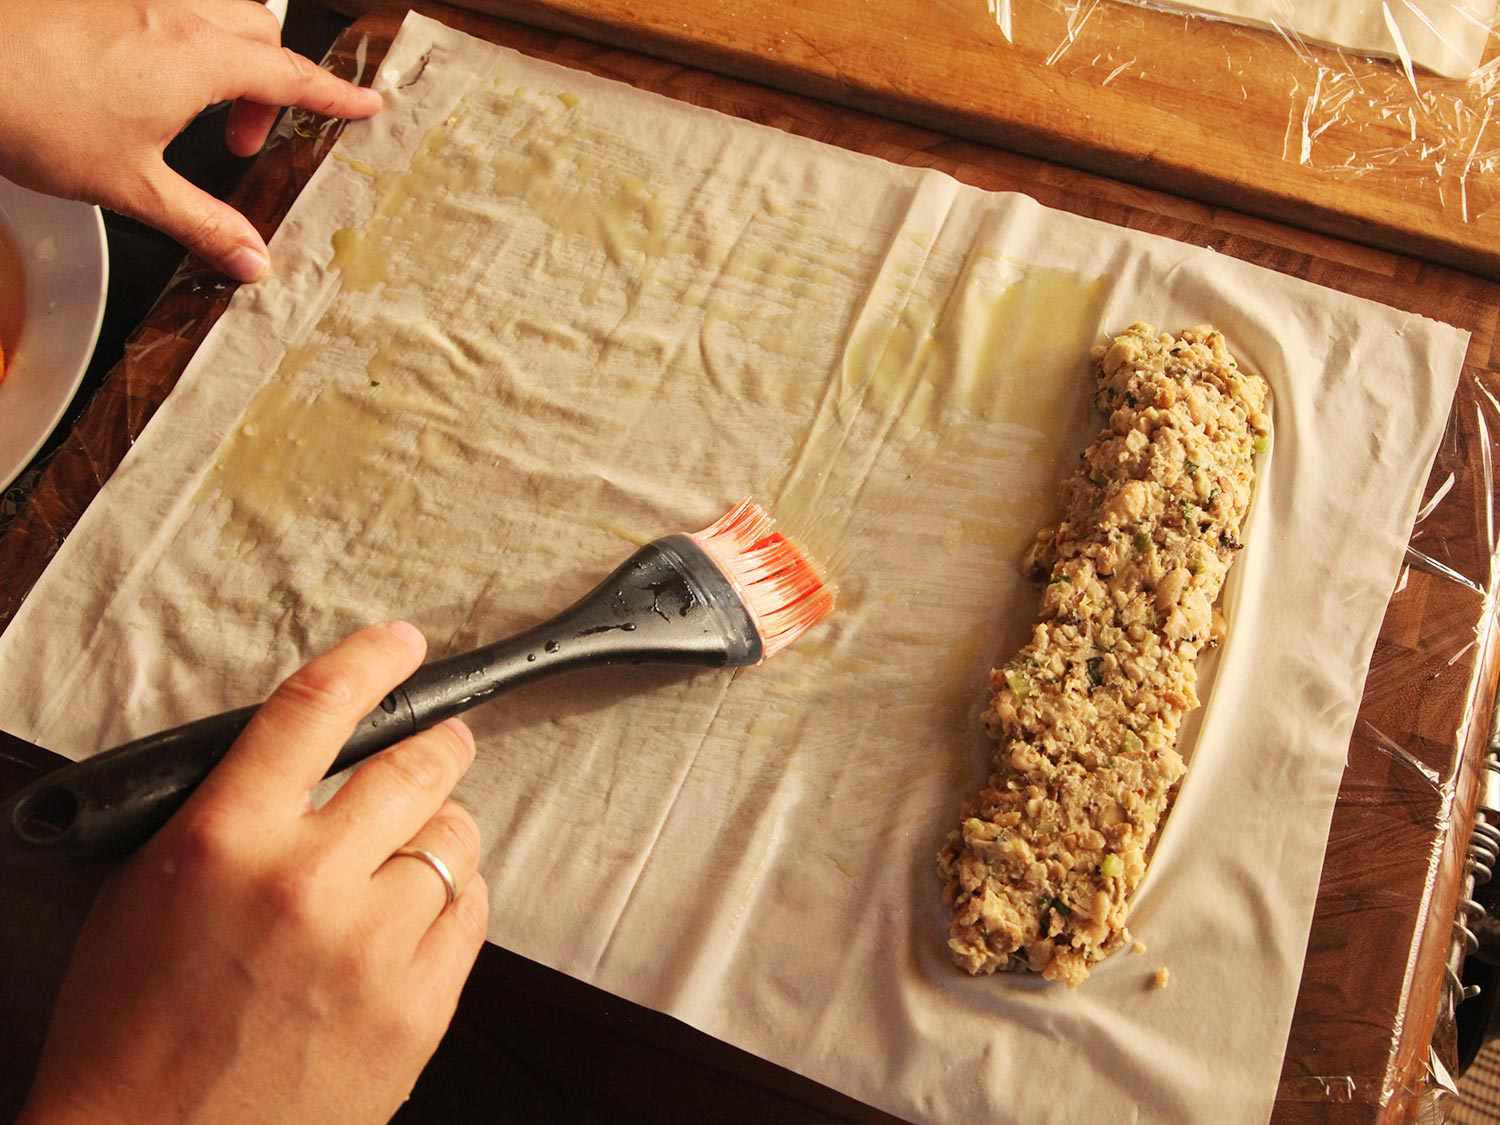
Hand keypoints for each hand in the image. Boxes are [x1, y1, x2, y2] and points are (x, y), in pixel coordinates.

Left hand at [0, 0, 382, 280]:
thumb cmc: (33, 109)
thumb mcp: (129, 184)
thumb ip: (200, 222)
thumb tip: (253, 262)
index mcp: (199, 58)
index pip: (291, 75)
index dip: (334, 95)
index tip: (366, 105)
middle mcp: (175, 12)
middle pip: (258, 32)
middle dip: (270, 82)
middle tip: (244, 141)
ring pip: (213, 10)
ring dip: (225, 53)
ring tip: (195, 107)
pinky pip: (164, 8)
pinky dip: (180, 38)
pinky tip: (141, 76)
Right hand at [21, 622, 488, 1124]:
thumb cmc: (132, 1026)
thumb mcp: (153, 885)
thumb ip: (237, 810)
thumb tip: (317, 760)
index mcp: (226, 839)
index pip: (315, 708)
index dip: (370, 660)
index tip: (400, 644)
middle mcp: (308, 881)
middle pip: (416, 765)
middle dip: (438, 741)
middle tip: (442, 740)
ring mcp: (372, 946)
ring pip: (455, 837)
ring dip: (440, 828)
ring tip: (413, 847)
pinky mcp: (418, 1007)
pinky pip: (472, 911)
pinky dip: (454, 897)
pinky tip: (418, 911)